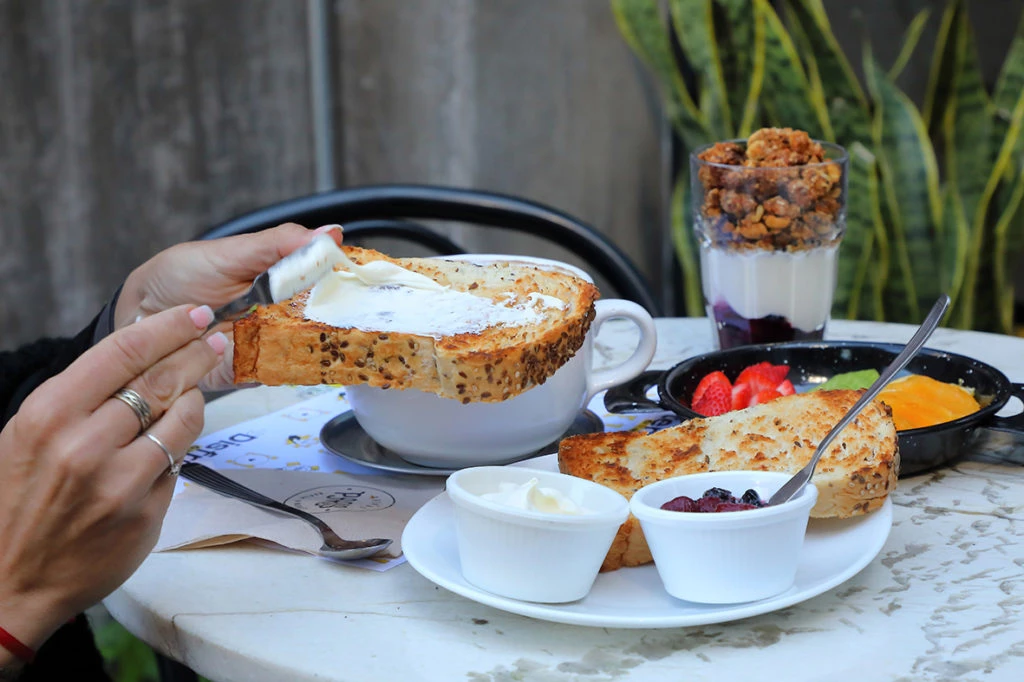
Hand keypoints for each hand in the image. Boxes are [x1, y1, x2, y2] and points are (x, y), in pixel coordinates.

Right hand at [0, 305, 222, 651]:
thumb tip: (138, 349)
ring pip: (181, 419)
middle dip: (196, 353)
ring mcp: (119, 482)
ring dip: (195, 397)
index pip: (123, 352)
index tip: (196, 314)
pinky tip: (179, 433)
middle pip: (160, 380)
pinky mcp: (146, 512)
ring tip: (197, 387)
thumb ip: (79, 395)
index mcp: (48, 414)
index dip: (168, 326)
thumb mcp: (28, 434)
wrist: (10, 580)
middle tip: (216, 341)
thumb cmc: (18, 500)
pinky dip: (182, 443)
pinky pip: (178, 462)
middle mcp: (84, 445)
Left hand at [115, 223, 342, 389]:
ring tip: (320, 337)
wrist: (137, 318)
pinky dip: (291, 367)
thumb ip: (279, 244)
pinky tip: (296, 356)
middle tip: (357, 313)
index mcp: (285, 276)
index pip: (331, 279)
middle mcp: (285, 311)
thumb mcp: (230, 253)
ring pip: (313, 347)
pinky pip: (283, 373)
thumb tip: (330, 233)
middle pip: (330, 318)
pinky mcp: (256, 371)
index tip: (368, 282)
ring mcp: (273, 342)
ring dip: (321, 343)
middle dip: (347, 317)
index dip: (353, 283)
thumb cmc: (180, 277)